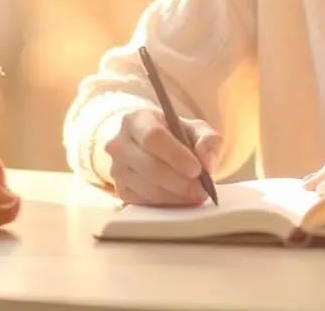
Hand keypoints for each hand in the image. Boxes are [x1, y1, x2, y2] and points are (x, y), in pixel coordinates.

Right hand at [102, 105, 222, 206]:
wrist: (150, 147)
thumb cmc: (174, 135)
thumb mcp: (195, 129)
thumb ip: (208, 140)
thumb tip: (207, 163)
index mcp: (137, 120)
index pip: (152, 137)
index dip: (176, 155)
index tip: (197, 169)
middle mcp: (119, 144)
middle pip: (150, 166)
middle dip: (180, 182)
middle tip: (202, 189)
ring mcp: (116, 169)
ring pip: (148, 188)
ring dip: (176, 196)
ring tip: (196, 194)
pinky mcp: (120, 191)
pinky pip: (145, 202)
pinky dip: (167, 204)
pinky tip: (182, 199)